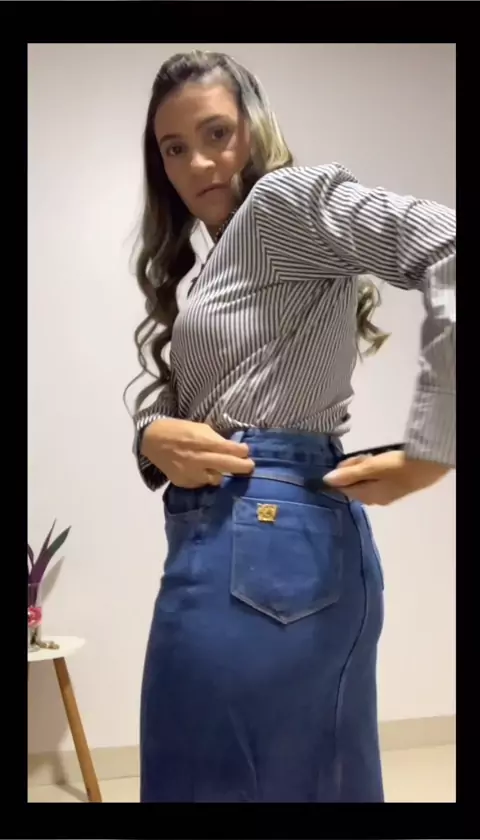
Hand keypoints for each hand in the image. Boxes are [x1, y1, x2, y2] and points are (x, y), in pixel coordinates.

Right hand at [141, 419, 254, 488]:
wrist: (152, 440)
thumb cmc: (178, 430)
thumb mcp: (198, 427)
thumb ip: (215, 438)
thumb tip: (232, 447)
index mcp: (201, 441)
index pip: (228, 448)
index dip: (241, 451)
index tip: (246, 451)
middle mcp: (197, 458)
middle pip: (227, 465)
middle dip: (242, 467)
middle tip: (250, 466)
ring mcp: (190, 472)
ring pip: (216, 479)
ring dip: (220, 473)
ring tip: (218, 468)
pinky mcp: (183, 482)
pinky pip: (201, 483)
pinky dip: (204, 477)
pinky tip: (201, 471)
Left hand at [323, 450, 450, 505]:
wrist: (429, 465)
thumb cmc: (398, 466)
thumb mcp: (371, 467)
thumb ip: (348, 473)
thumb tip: (326, 480)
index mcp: (367, 497)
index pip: (343, 489)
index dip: (340, 474)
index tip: (346, 461)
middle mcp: (375, 499)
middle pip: (353, 484)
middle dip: (352, 469)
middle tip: (363, 457)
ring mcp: (385, 493)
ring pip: (364, 480)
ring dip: (363, 467)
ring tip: (371, 456)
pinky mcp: (394, 485)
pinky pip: (375, 478)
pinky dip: (373, 468)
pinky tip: (379, 459)